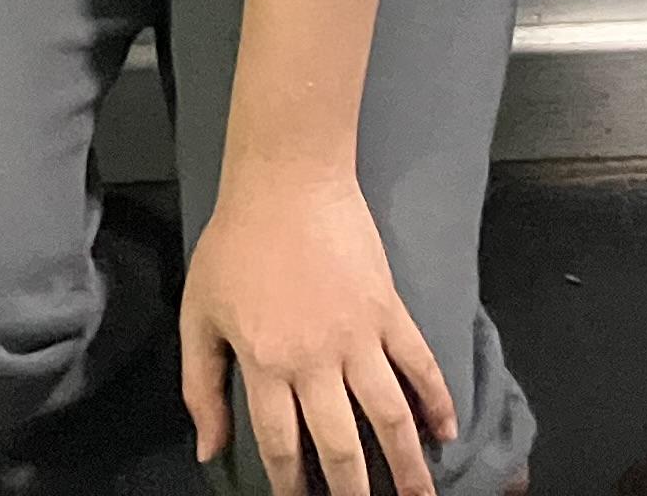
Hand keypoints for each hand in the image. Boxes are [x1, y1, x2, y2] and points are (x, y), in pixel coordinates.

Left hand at [182, 171, 456, 495]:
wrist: (286, 181)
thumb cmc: (235, 245)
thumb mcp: (199, 314)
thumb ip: (200, 385)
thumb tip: (208, 450)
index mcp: (266, 364)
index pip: (282, 444)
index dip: (291, 485)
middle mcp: (316, 360)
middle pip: (342, 445)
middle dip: (354, 492)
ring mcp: (359, 336)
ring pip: (391, 416)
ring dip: (407, 465)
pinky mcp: (389, 310)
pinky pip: (420, 364)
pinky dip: (438, 400)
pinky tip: (446, 432)